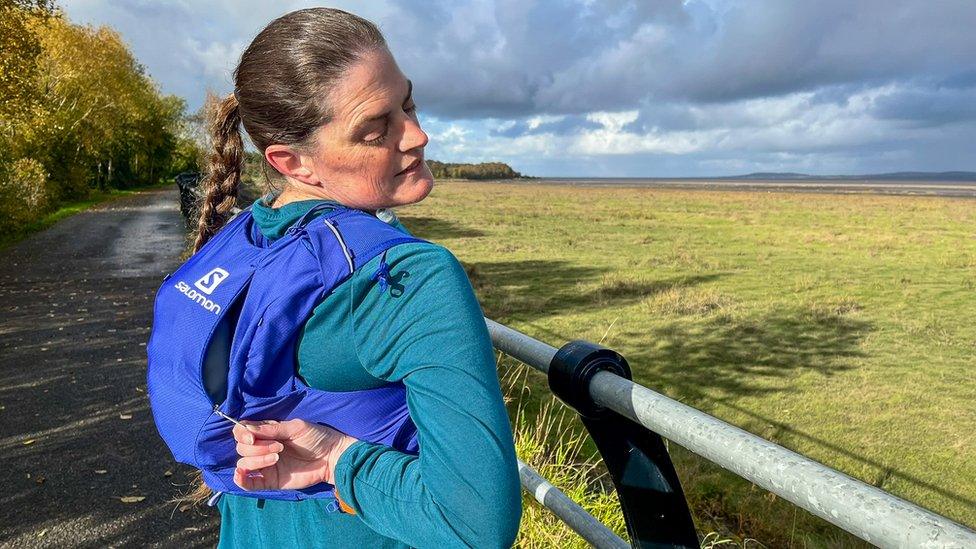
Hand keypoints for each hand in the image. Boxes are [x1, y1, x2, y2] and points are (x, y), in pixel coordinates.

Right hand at [231, 418, 357, 490]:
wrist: (332, 457)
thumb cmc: (316, 437)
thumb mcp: (296, 428)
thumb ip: (272, 429)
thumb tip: (247, 429)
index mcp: (267, 432)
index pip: (242, 432)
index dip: (242, 433)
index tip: (252, 437)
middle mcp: (262, 448)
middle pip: (242, 448)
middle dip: (257, 447)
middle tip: (279, 447)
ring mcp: (265, 465)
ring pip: (244, 463)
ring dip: (256, 460)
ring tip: (277, 458)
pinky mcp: (270, 481)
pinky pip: (248, 483)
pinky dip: (240, 480)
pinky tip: (241, 474)